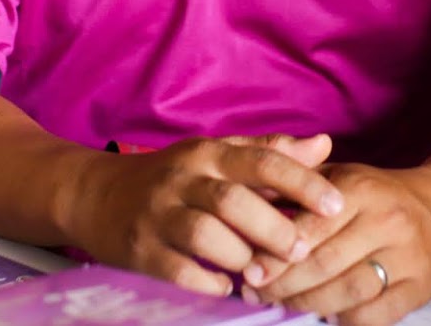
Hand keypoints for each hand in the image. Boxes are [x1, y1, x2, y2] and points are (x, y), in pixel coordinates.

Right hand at [75, 133, 343, 296]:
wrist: (95, 194)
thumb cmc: (172, 175)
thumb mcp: (217, 154)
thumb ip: (271, 152)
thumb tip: (325, 144)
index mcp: (208, 152)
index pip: (262, 160)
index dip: (302, 182)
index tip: (335, 205)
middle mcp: (183, 178)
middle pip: (234, 201)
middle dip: (273, 228)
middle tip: (300, 250)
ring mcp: (158, 215)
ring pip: (206, 235)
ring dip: (241, 257)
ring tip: (261, 271)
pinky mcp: (139, 250)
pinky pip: (179, 270)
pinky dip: (209, 282)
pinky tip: (226, 287)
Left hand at [246, 162, 430, 324]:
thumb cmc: (379, 195)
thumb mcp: (342, 176)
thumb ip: (299, 184)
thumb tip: (250, 200)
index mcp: (361, 189)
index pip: (310, 228)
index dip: (275, 254)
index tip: (250, 272)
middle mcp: (386, 221)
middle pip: (324, 264)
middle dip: (283, 284)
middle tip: (256, 293)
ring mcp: (407, 256)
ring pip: (347, 292)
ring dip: (308, 304)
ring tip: (282, 304)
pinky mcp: (421, 286)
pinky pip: (375, 315)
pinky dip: (346, 320)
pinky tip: (325, 315)